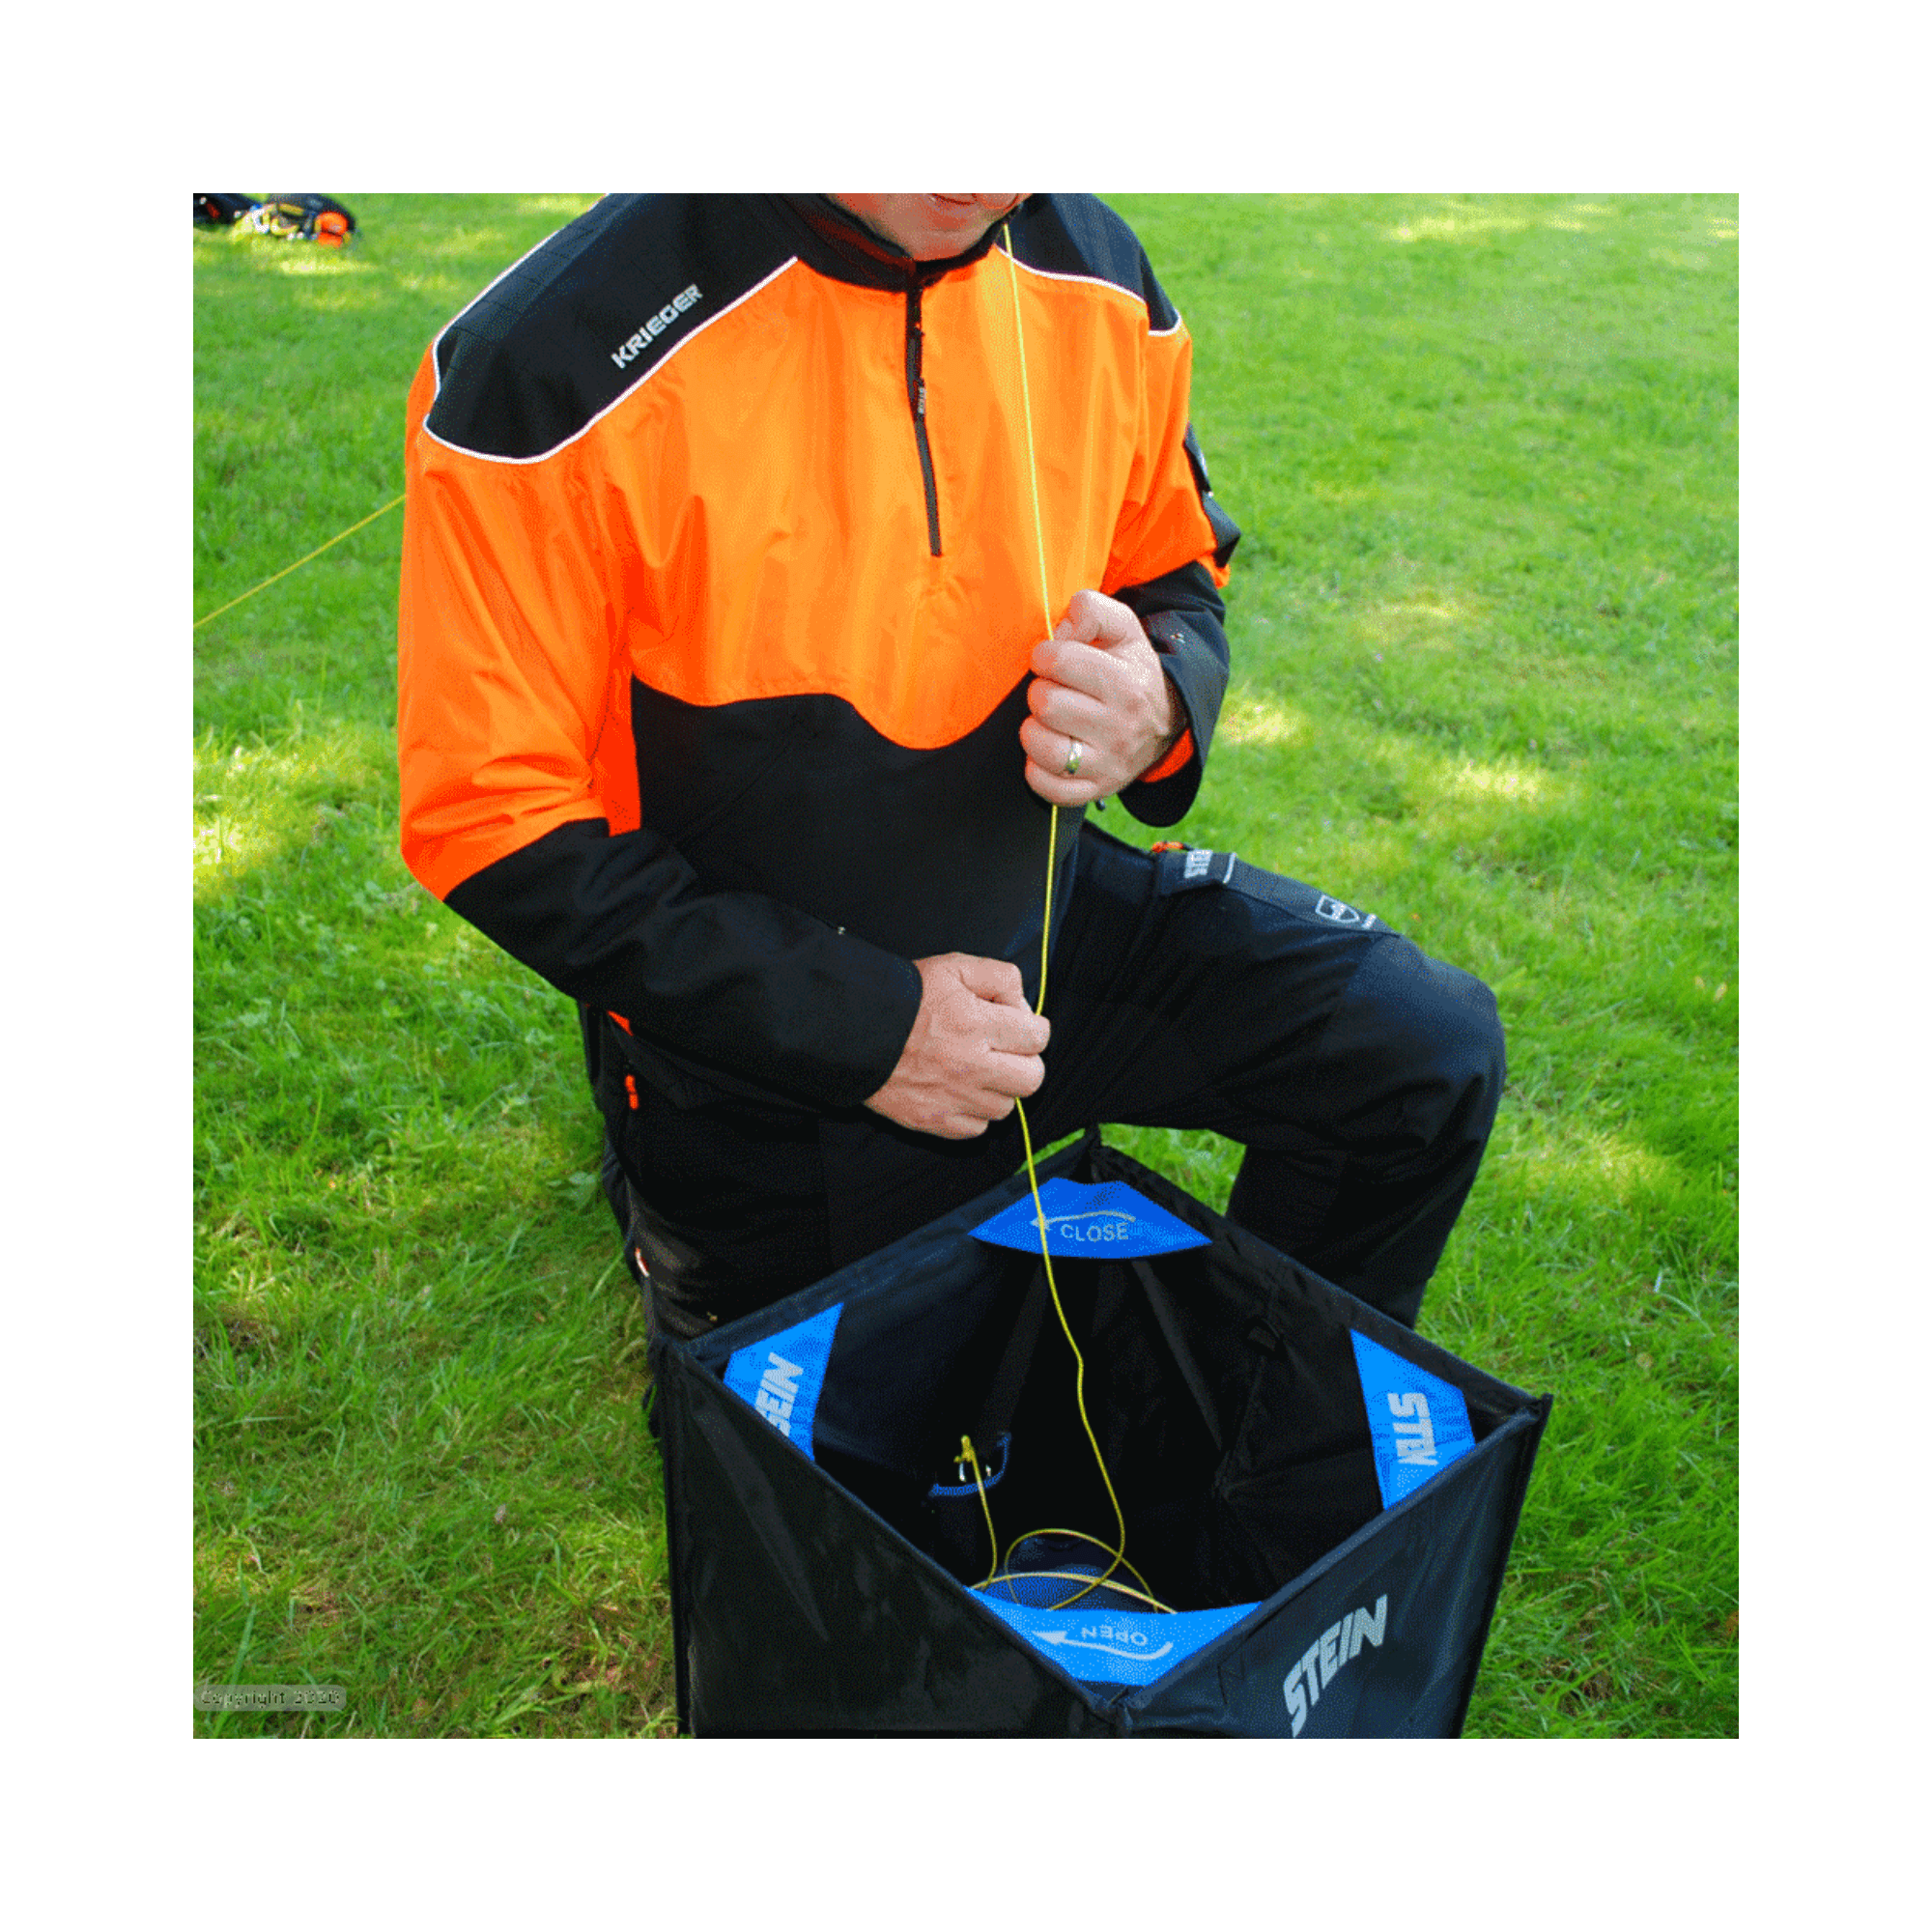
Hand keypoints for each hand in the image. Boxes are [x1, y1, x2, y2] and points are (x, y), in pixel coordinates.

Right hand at [864, 954, 1050, 1139]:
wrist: (853, 1032)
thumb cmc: (904, 998)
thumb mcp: (954, 967)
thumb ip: (999, 977)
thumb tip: (1022, 1005)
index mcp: (978, 1025)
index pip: (1038, 1037)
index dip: (1031, 1027)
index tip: (1014, 1025)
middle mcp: (971, 1067)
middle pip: (1032, 1079)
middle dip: (1025, 1062)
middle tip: (1004, 1050)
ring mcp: (954, 1099)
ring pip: (1006, 1107)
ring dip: (999, 1089)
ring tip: (977, 1069)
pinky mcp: (935, 1121)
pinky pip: (977, 1128)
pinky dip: (974, 1112)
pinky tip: (960, 1090)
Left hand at [1020, 588, 1182, 805]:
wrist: (1165, 718)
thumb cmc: (1129, 668)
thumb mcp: (1122, 628)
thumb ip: (1091, 610)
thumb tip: (1061, 630)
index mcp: (1125, 684)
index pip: (1058, 661)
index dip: (1045, 655)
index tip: (1054, 661)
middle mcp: (1120, 728)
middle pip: (1046, 704)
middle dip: (1041, 691)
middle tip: (1054, 691)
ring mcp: (1108, 765)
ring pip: (1043, 748)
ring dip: (1035, 730)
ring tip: (1049, 721)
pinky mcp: (1095, 790)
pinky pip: (1048, 787)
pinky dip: (1038, 769)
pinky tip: (1049, 749)